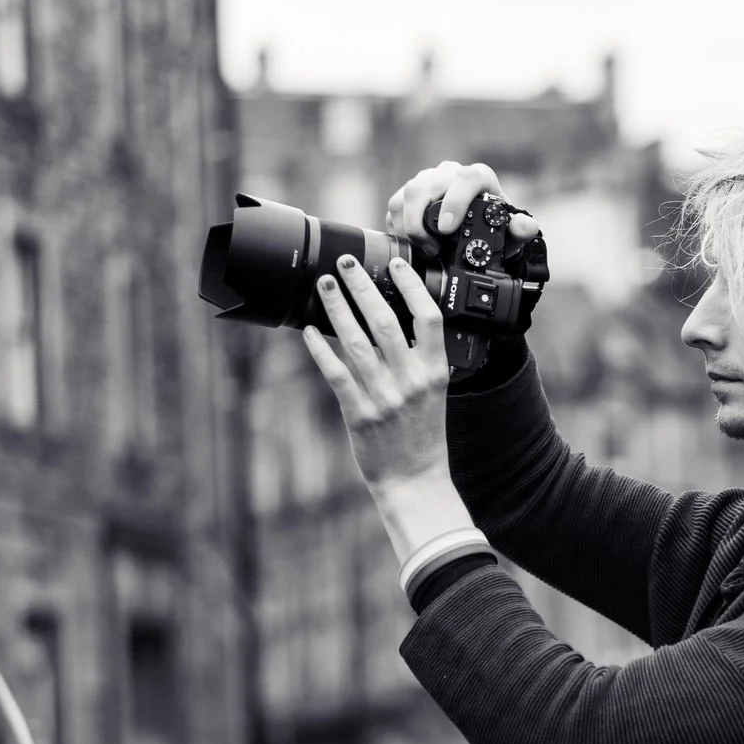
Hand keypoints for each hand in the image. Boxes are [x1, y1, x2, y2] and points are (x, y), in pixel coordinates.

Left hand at [298, 253, 456, 489]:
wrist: (415, 479)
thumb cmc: (422, 434)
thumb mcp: (434, 393)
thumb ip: (419, 359)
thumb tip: (395, 320)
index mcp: (435, 372)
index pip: (429, 317)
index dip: (411, 286)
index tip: (396, 264)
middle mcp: (411, 381)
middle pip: (385, 320)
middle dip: (362, 286)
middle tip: (346, 264)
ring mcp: (385, 397)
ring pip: (356, 342)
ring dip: (337, 308)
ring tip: (325, 286)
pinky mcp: (360, 414)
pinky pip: (336, 373)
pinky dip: (320, 349)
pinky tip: (309, 332)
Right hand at [386, 160, 540, 252]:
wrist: (476, 232)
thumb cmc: (494, 230)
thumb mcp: (510, 235)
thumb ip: (520, 230)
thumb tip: (524, 226)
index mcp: (477, 178)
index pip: (466, 178)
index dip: (454, 201)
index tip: (447, 228)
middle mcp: (449, 174)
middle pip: (426, 185)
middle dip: (421, 220)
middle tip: (431, 248)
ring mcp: (427, 182)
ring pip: (407, 194)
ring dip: (408, 225)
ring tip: (423, 249)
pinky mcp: (409, 195)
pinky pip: (395, 205)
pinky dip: (398, 227)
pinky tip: (410, 243)